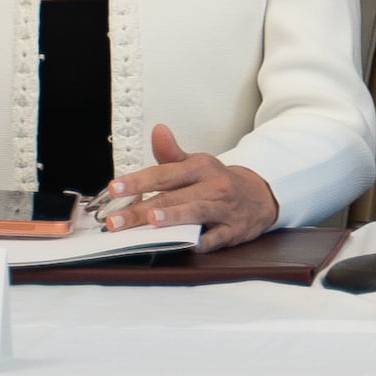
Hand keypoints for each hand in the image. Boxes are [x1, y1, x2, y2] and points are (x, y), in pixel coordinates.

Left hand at [88, 124, 280, 251]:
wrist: (260, 195)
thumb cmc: (218, 182)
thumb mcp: (197, 163)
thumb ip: (171, 153)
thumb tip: (158, 130)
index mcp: (199, 168)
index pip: (163, 174)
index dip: (137, 181)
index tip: (114, 189)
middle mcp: (212, 186)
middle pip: (172, 197)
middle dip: (141, 209)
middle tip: (115, 220)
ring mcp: (224, 208)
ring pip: (195, 212)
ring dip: (173, 217)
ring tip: (152, 221)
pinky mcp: (233, 230)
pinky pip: (216, 237)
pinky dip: (203, 242)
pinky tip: (188, 245)